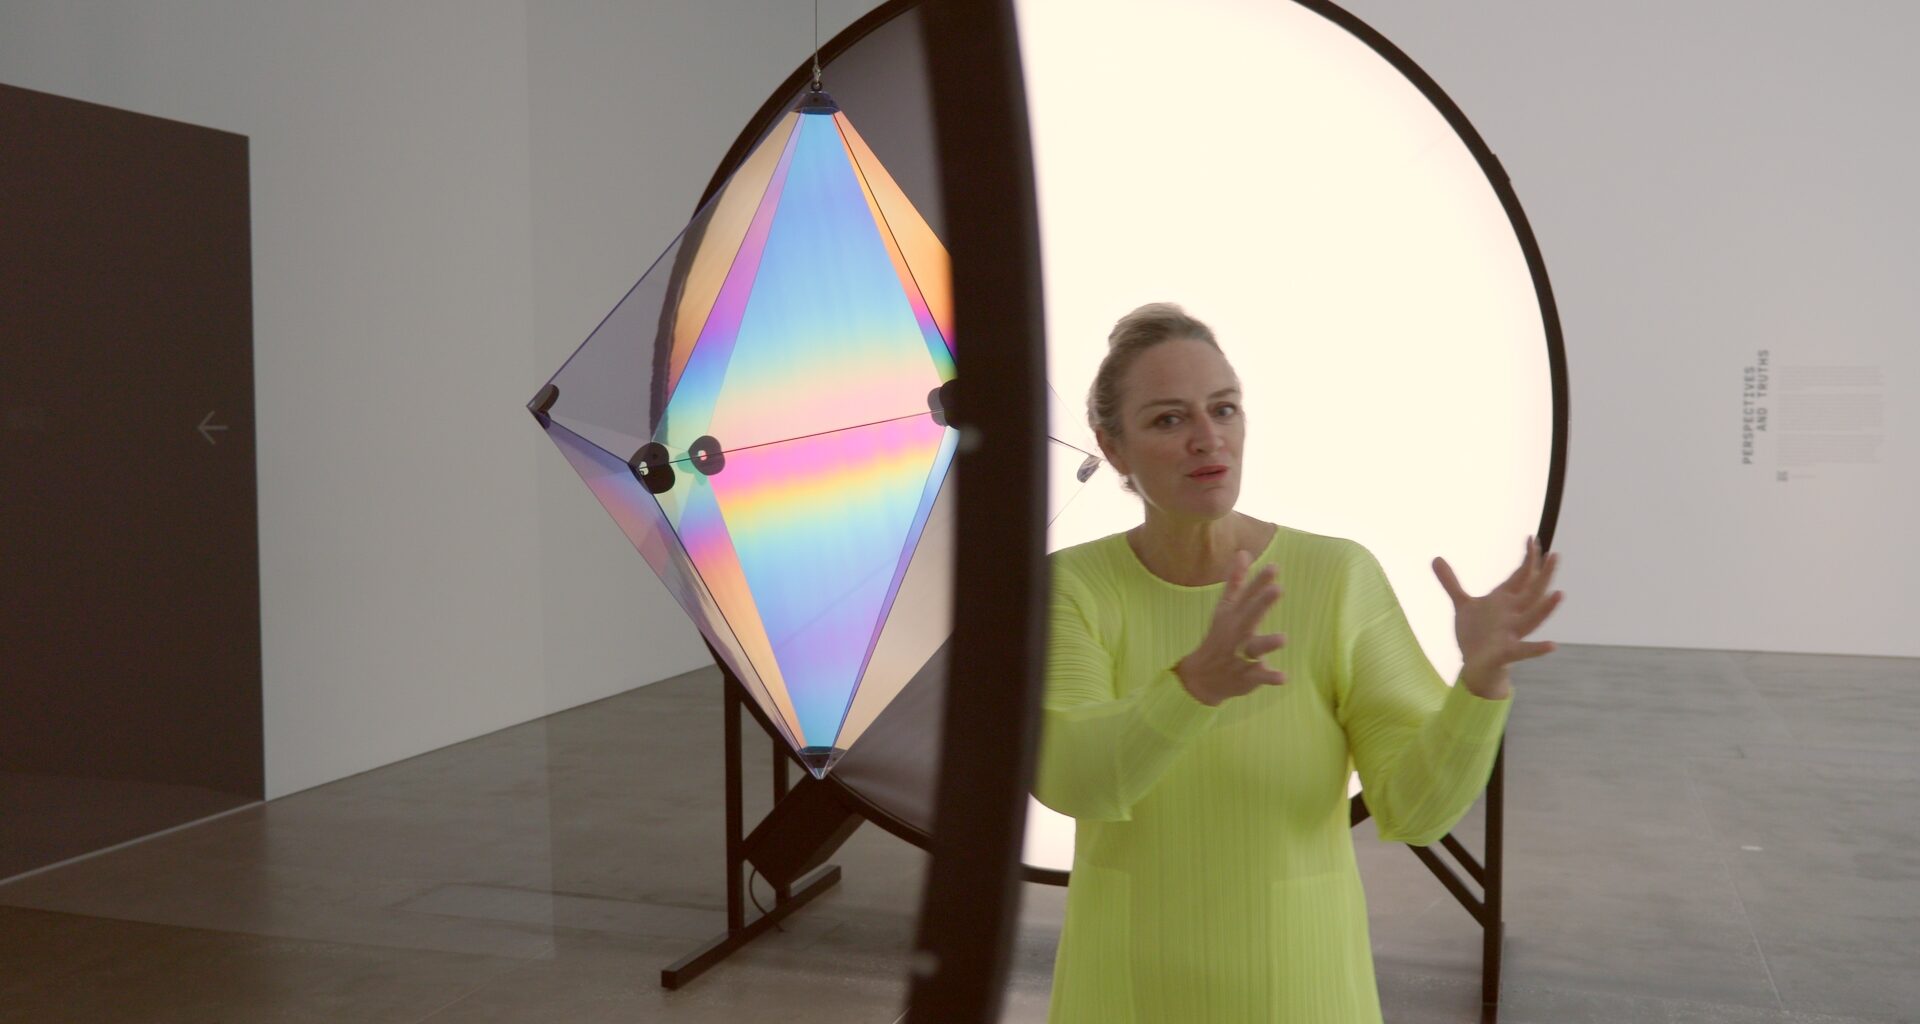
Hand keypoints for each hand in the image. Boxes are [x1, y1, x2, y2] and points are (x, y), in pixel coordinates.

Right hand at [1175, 550, 1287, 706]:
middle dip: (1262, 603)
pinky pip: (1258, 677)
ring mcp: (1240, 655)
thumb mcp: (1225, 609)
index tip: (1275, 567)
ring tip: (1283, 638)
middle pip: (1249, 616)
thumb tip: (1244, 552)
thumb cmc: (1220, 637)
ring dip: (1267, 643)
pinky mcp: (1246, 675)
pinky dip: (1269, 677)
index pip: (1246, 596)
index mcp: (1232, 616)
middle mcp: (1235, 633)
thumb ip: (1236, 582)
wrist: (1201, 677)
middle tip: (1278, 589)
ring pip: (1253, 648)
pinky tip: (1282, 677)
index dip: (1259, 582)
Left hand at [1432, 536, 1563, 699]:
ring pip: (1532, 618)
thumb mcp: (1462, 605)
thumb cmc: (1475, 634)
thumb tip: (1436, 558)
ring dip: (1546, 608)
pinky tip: (1553, 645)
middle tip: (1556, 555)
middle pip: (1532, 592)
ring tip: (1560, 594)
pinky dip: (1537, 649)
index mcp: (1505, 601)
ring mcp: (1512, 633)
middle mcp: (1513, 614)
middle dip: (1543, 575)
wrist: (1474, 665)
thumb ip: (1450, 582)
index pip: (1520, 576)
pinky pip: (1524, 650)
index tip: (1532, 538)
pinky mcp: (1507, 652)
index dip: (1527, 559)